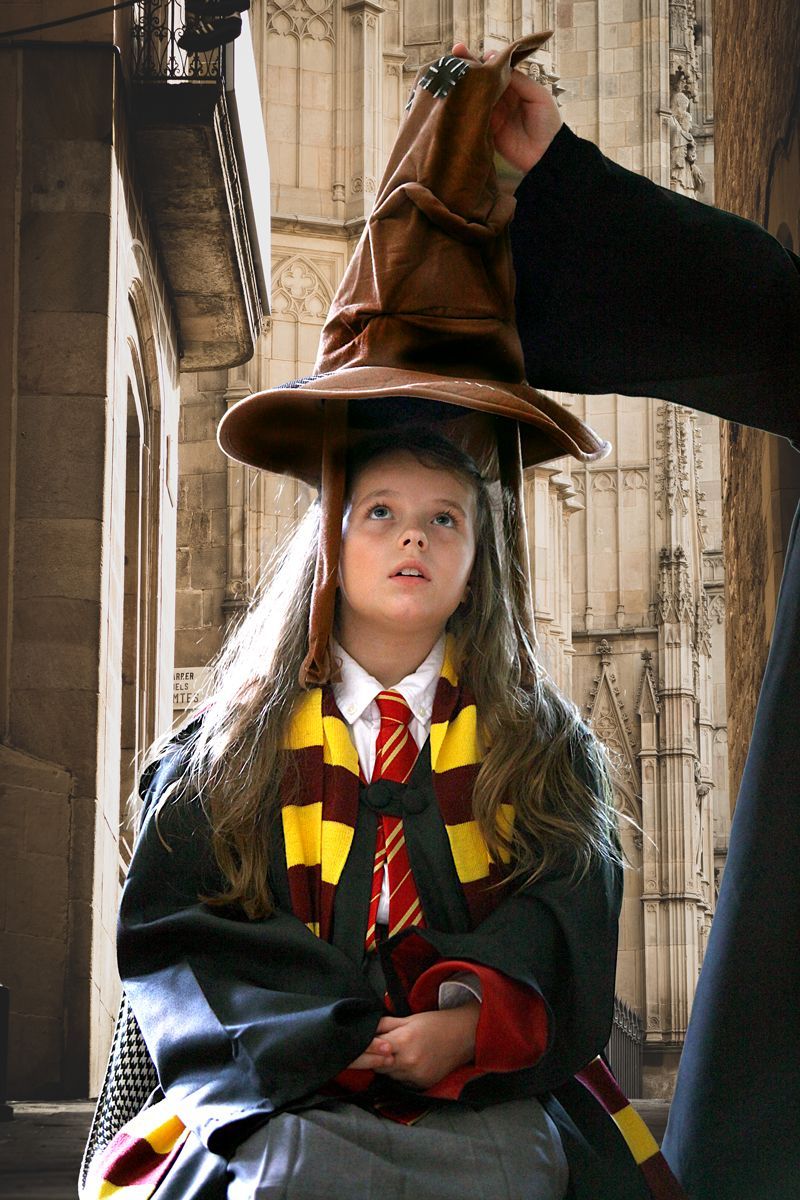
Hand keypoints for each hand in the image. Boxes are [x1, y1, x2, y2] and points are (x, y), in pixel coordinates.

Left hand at [351, 1003, 479, 1089]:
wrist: (463, 1035)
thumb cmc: (434, 1023)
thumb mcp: (408, 1018)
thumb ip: (384, 1025)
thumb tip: (363, 1028)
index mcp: (402, 1041)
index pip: (370, 1049)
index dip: (357, 1050)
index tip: (342, 1050)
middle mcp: (407, 1062)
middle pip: (376, 1064)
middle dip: (367, 1059)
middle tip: (356, 1056)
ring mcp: (414, 1076)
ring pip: (387, 1074)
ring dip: (383, 1065)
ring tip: (390, 1053)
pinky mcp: (421, 1085)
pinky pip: (400, 1081)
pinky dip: (397, 1073)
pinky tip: (403, 1062)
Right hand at [452, 42, 562, 172]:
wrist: (546, 154)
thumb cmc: (547, 122)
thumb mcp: (537, 94)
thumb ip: (517, 78)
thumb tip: (495, 60)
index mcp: (514, 86)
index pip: (496, 68)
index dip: (484, 59)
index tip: (473, 53)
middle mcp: (501, 97)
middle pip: (482, 80)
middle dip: (467, 67)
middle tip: (454, 54)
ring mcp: (492, 113)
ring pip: (474, 96)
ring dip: (462, 85)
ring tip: (450, 72)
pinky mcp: (487, 129)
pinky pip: (473, 116)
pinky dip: (464, 107)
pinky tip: (453, 97)